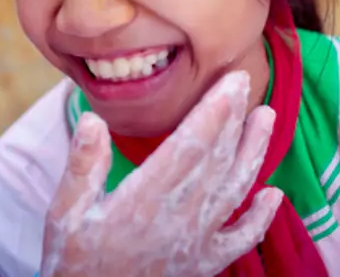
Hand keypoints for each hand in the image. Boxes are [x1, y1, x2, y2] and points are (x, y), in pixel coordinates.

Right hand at [40, 70, 281, 276]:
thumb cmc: (72, 260)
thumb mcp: (64, 212)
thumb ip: (82, 166)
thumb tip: (92, 119)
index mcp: (144, 202)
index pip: (189, 146)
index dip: (214, 111)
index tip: (230, 81)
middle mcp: (178, 220)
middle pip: (216, 160)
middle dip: (234, 118)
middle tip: (245, 81)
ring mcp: (195, 244)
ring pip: (235, 190)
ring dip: (253, 152)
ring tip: (266, 118)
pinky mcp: (202, 264)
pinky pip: (240, 239)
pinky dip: (261, 218)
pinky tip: (275, 196)